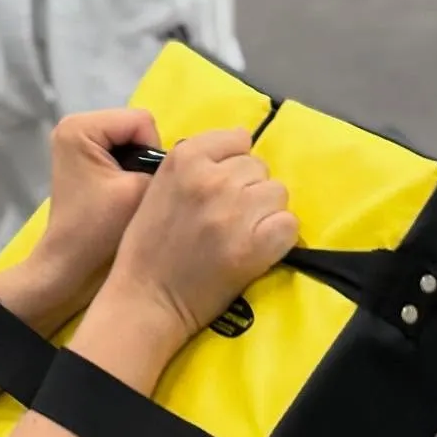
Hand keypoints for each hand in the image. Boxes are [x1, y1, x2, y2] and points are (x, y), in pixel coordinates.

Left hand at [32, 108, 162, 291]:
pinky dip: (131, 169)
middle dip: (146, 158)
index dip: (153, 153)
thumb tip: (190, 158)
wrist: (70, 266)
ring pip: (133, 139)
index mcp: (81, 127)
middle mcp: (75, 125)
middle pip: (136, 127)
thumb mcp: (139, 193)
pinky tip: (127, 193)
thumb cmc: (98, 230)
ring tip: (136, 193)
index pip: (142, 121)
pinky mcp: (86, 157)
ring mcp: (79, 141)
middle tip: (142, 190)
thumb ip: (167, 168)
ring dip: (140, 165)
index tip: (143, 186)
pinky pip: (124, 151)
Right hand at [104, 128, 298, 345]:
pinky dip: (278, 237)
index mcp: (185, 158)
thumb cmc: (149, 245)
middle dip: (248, 188)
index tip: (223, 185)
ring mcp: (235, 210)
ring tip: (241, 233)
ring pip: (277, 192)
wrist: (147, 298)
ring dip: (265, 211)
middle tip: (228, 217)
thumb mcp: (161, 185)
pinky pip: (289, 223)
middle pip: (259, 166)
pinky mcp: (255, 244)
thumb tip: (240, 146)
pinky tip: (258, 248)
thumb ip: (197, 164)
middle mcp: (212, 178)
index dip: (234, 163)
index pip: (238, 139)